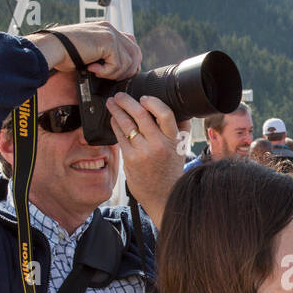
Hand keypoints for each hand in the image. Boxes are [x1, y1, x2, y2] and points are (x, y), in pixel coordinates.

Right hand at [26, 21, 141, 79]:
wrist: (53, 48)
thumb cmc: (66, 54)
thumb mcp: (92, 53)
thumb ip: (107, 55)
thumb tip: (124, 69)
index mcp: (108, 30)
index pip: (132, 46)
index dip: (130, 63)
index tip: (119, 74)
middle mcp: (111, 29)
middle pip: (135, 53)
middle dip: (127, 70)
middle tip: (109, 76)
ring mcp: (110, 34)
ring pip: (128, 62)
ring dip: (113, 73)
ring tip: (97, 72)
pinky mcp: (107, 41)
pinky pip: (117, 64)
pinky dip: (106, 72)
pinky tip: (93, 69)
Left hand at [107, 93, 181, 229]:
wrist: (162, 196)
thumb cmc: (171, 171)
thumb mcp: (181, 150)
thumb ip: (181, 130)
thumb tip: (180, 109)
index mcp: (173, 141)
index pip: (165, 115)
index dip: (153, 102)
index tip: (144, 97)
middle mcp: (158, 145)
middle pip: (141, 115)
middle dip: (127, 102)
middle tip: (120, 95)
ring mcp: (143, 152)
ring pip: (127, 124)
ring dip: (116, 110)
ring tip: (111, 103)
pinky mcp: (130, 159)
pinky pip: (120, 136)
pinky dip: (115, 125)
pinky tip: (113, 120)